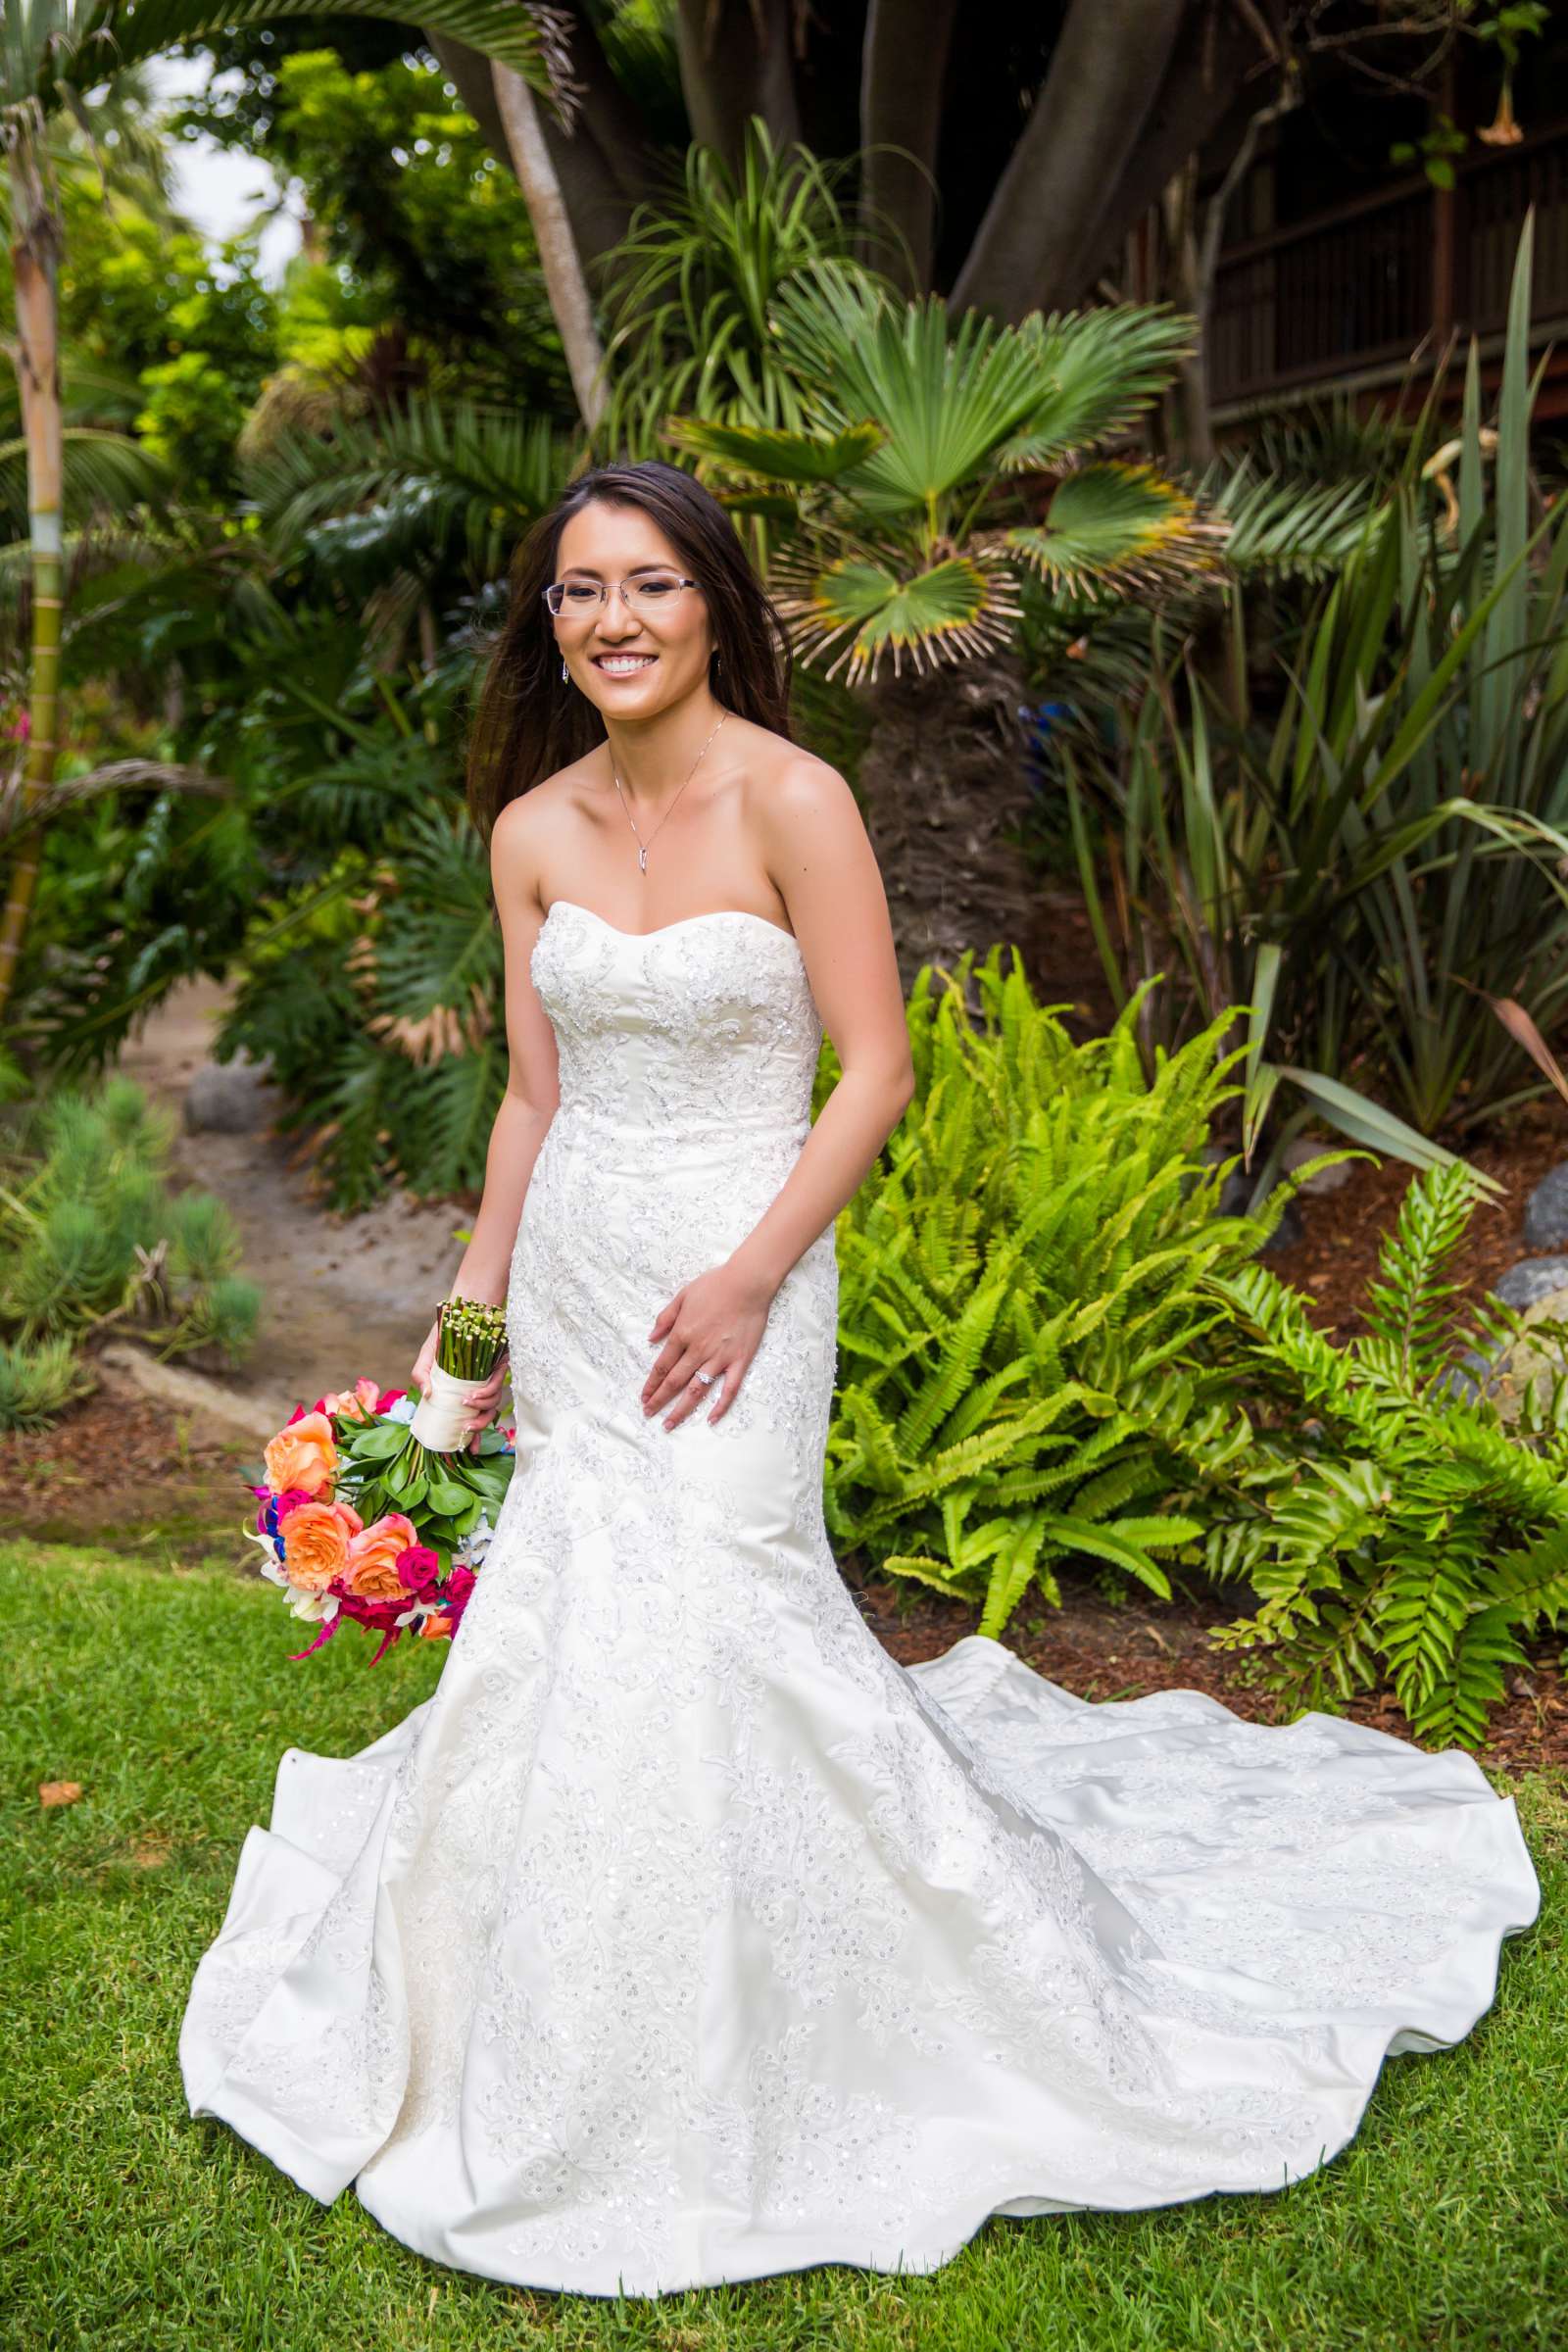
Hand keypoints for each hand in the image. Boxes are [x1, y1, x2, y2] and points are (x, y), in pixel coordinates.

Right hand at [411, 1320, 509, 1452]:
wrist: (462, 1309)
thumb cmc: (444, 1334)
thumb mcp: (427, 1356)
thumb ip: (421, 1375)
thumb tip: (427, 1396)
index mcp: (464, 1391)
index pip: (472, 1418)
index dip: (473, 1437)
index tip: (469, 1450)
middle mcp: (480, 1387)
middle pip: (487, 1416)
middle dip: (479, 1429)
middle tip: (466, 1431)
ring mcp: (490, 1377)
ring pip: (493, 1403)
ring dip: (480, 1409)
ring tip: (465, 1405)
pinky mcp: (500, 1365)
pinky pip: (496, 1385)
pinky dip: (484, 1393)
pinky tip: (471, 1395)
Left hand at [642, 1258, 775, 1428]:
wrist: (747, 1282)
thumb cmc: (715, 1285)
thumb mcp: (683, 1296)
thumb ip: (665, 1318)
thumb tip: (651, 1338)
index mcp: (683, 1334)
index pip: (662, 1366)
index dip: (651, 1384)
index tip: (643, 1397)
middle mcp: (698, 1350)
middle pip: (674, 1382)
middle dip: (659, 1400)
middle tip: (648, 1414)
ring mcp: (720, 1357)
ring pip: (697, 1390)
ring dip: (681, 1409)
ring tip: (669, 1424)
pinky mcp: (740, 1361)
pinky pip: (730, 1389)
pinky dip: (721, 1406)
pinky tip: (711, 1419)